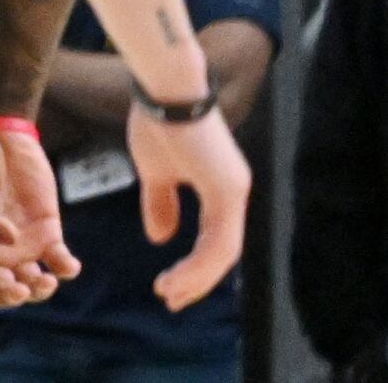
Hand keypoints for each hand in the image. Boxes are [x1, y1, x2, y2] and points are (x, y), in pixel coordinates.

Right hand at [0, 125, 74, 307]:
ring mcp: (21, 245)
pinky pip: (59, 261)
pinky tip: (66, 265)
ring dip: (39, 291)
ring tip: (45, 281)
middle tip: (17, 284)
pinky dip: (66, 269)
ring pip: (32, 283)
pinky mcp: (47, 232)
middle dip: (10, 295)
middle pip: (2, 290)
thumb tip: (9, 240)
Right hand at [131, 104, 251, 311]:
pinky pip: (219, 240)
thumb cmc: (158, 121)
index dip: (194, 268)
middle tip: (172, 300)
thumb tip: (160, 238)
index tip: (170, 286)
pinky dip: (199, 263)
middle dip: (197, 281)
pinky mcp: (226, 189)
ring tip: (170, 292)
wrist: (163, 88)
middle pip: (222, 253)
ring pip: (222, 252)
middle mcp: (233, 192)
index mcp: (220, 188)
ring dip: (197, 277)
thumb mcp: (154, 170)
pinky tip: (178, 274)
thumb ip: (160, 203)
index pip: (215, 241)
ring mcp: (233, 191)